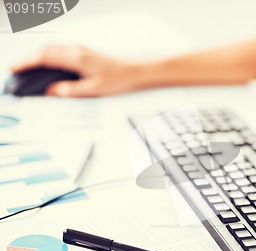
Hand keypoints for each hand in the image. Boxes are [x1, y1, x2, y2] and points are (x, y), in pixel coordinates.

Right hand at [11, 45, 139, 96]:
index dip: (27, 63)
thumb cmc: (118, 80)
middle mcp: (77, 51)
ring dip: (36, 55)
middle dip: (28, 59)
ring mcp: (80, 49)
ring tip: (27, 67)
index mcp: (77, 59)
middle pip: (44, 50)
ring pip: (51, 48)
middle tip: (16, 69)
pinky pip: (59, 49)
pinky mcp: (83, 51)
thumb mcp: (94, 90)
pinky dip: (47, 54)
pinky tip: (45, 63)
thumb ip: (71, 90)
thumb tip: (52, 91)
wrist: (134, 71)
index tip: (16, 68)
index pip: (45, 58)